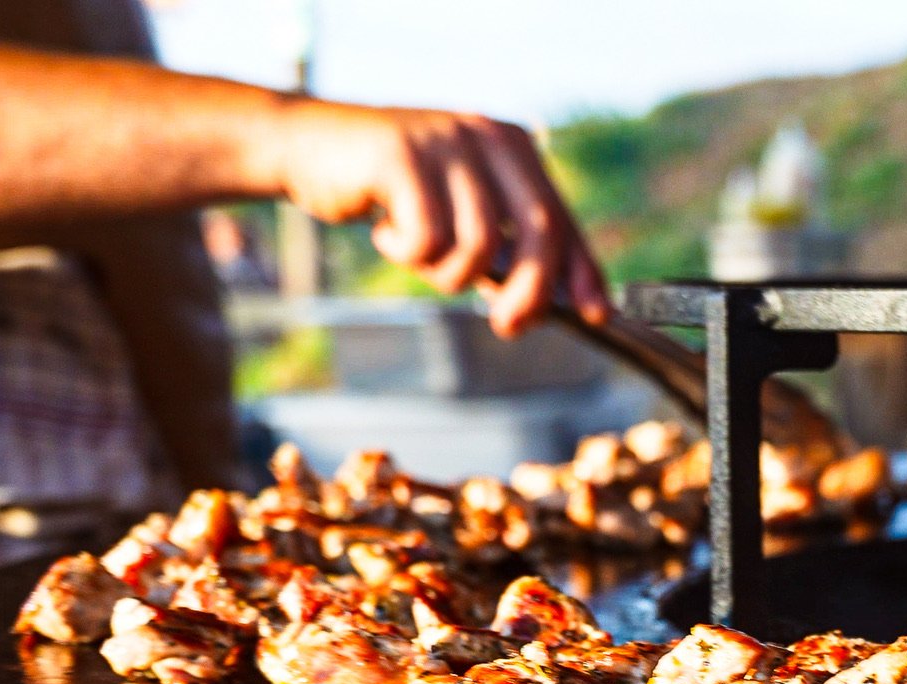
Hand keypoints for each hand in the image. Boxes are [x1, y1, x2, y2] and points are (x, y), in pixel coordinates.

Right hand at [268, 100, 608, 335]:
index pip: (563, 218)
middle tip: (507, 325)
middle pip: (538, 233)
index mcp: (512, 146)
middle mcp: (487, 136)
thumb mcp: (460, 208)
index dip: (584, 272)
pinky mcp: (401, 155)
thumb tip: (553, 303)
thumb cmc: (392, 191)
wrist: (309, 147)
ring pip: (479, 245)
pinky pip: (427, 239)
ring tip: (418, 255)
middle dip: (530, 293)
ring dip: (448, 274)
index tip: (597, 315)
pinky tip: (385, 233)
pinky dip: (407, 254)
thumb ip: (505, 243)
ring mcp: (446, 142)